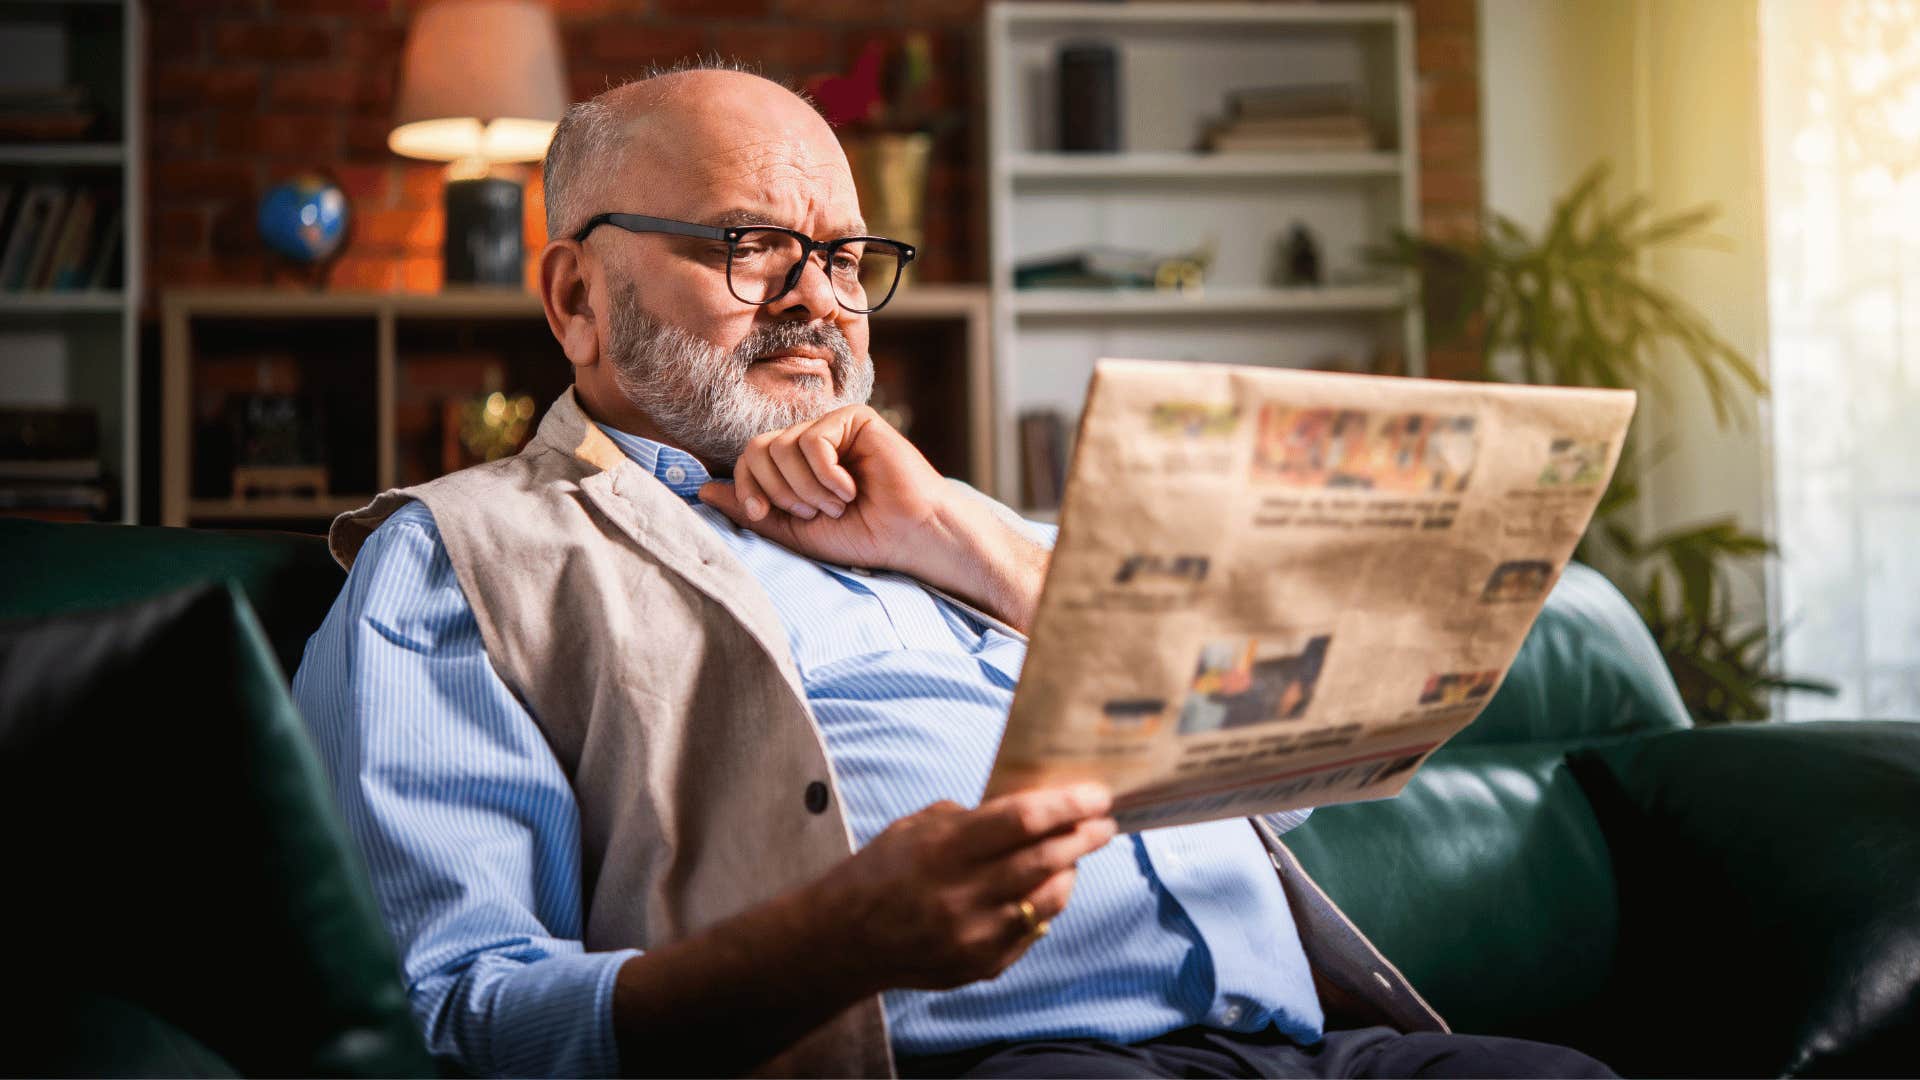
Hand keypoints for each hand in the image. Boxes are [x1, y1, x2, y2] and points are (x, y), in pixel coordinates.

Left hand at [698, 405, 1049, 629]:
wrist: (909, 536)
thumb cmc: (861, 536)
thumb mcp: (795, 531)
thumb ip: (752, 509)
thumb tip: (702, 488)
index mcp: (795, 464)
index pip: (749, 458)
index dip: (746, 486)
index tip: (766, 514)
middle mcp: (811, 440)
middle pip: (758, 448)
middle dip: (780, 491)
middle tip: (815, 513)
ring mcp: (832, 427)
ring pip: (783, 447)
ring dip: (808, 489)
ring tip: (838, 504)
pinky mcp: (855, 418)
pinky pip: (813, 441)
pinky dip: (827, 476)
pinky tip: (852, 488)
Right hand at [807, 783, 1116, 992]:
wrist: (846, 939)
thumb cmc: (883, 870)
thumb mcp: (919, 827)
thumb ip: (973, 819)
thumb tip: (1032, 808)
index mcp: (944, 849)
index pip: (1022, 820)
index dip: (1067, 805)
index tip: (1097, 794)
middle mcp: (962, 895)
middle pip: (1045, 859)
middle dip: (1084, 836)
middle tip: (1104, 821)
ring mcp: (974, 936)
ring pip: (1049, 899)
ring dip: (1070, 871)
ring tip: (1075, 853)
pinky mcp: (982, 966)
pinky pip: (1033, 930)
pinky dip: (1045, 904)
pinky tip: (1045, 888)